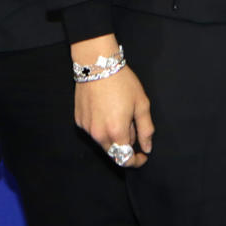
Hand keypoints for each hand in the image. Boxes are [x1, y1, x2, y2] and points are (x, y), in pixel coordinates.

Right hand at [72, 36, 153, 167]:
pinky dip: (102, 127)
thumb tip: (147, 147)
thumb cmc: (122, 82)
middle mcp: (98, 134)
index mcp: (116, 131)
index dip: (136, 161)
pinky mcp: (79, 120)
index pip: (125, 159)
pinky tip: (106, 110)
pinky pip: (94, 131)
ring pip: (103, 142)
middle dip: (126, 145)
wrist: (97, 65)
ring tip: (119, 113)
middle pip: (114, 152)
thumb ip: (146, 129)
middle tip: (132, 124)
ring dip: (114, 135)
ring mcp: (87, 128)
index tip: (143, 155)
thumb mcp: (141, 104)